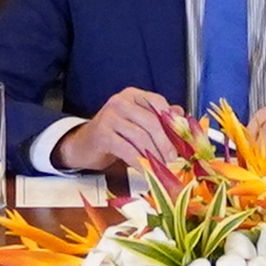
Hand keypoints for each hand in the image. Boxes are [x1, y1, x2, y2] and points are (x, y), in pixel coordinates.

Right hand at [72, 90, 196, 185]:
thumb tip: (181, 116)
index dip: (172, 122)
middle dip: (165, 142)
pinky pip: (127, 149)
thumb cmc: (113, 134)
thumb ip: (158, 118)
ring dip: (154, 154)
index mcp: (132, 95)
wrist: (83, 145)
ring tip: (161, 166)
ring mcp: (109, 117)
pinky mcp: (103, 134)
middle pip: (151, 121)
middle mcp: (120, 102)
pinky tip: (146, 169)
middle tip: (173, 158)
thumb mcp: (137, 123)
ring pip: (140, 136)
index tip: (181, 138)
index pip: (158, 103)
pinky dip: (140, 162)